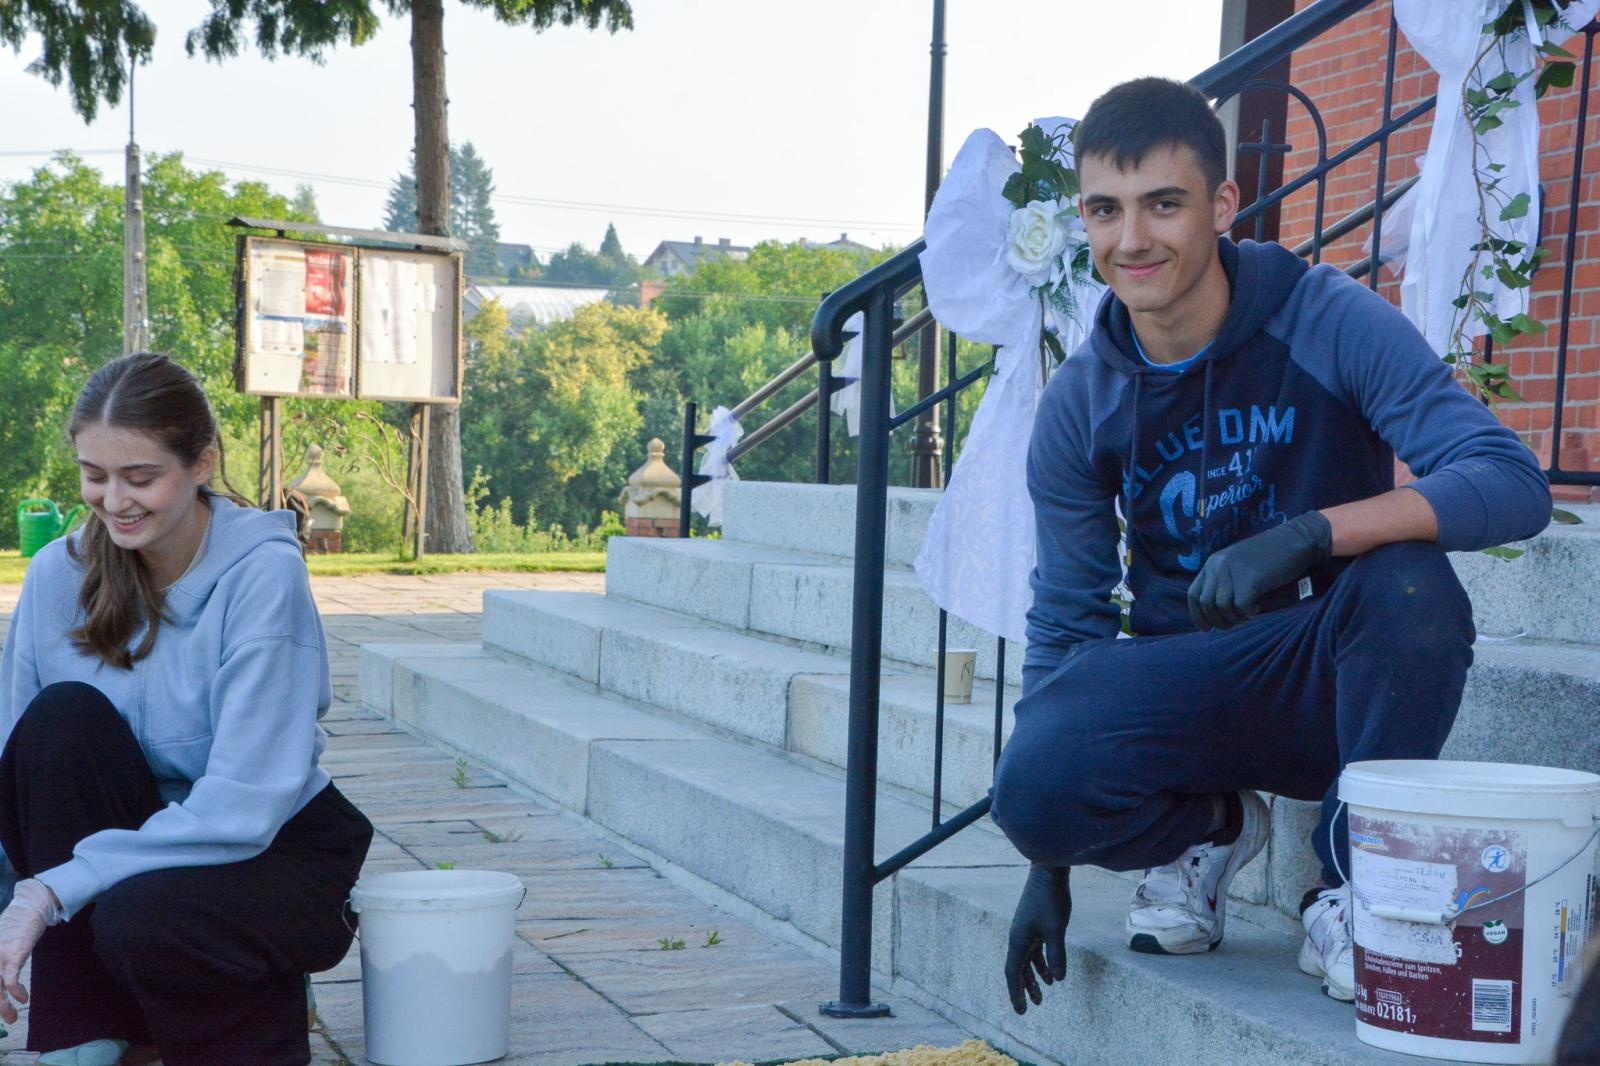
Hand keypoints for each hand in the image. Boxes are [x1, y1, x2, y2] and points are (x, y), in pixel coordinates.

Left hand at [0, 879, 58, 1024]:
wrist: (29, 909)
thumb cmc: (13, 929)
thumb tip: (0, 984)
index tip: (1, 1007)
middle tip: (7, 1018)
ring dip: (3, 1006)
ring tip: (12, 1018)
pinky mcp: (12, 954)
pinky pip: (11, 979)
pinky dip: (16, 992)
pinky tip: (23, 998)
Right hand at [1004, 864, 1069, 1014]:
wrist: (1048, 873)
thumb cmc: (1050, 900)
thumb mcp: (1056, 929)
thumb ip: (1056, 954)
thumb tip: (1058, 979)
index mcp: (1018, 940)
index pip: (1013, 972)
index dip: (1016, 992)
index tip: (1021, 1011)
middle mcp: (1018, 937)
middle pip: (1018, 969)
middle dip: (1023, 989)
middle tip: (1028, 1009)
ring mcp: (1026, 931)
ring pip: (1027, 961)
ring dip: (1033, 979)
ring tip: (1043, 996)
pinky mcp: (1035, 925)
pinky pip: (1035, 951)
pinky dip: (1042, 964)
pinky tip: (1052, 975)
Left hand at [1188, 511, 1331, 630]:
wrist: (1296, 540)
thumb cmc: (1269, 557)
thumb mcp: (1238, 566)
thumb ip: (1224, 583)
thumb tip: (1215, 613)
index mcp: (1212, 563)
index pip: (1193, 594)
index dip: (1198, 615)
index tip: (1206, 628)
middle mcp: (1218, 566)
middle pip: (1206, 604)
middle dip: (1218, 621)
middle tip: (1232, 625)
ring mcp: (1233, 571)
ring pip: (1222, 607)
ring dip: (1234, 618)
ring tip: (1247, 615)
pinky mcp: (1250, 578)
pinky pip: (1241, 607)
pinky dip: (1248, 613)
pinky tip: (1257, 608)